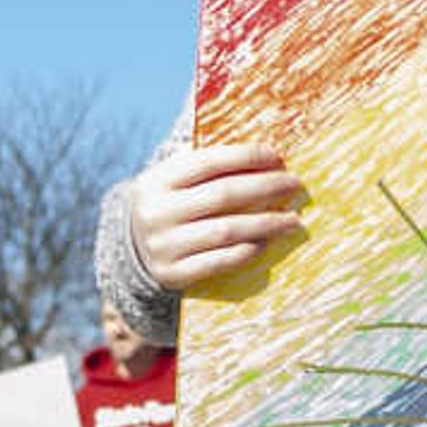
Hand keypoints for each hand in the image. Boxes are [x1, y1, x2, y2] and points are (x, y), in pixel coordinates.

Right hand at [128, 143, 301, 290]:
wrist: (131, 251)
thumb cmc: (168, 206)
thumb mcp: (170, 180)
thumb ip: (202, 164)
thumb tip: (261, 153)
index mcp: (157, 180)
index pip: (208, 161)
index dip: (246, 157)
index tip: (277, 157)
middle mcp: (157, 212)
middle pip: (223, 195)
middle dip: (265, 187)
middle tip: (295, 185)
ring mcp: (164, 245)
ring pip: (226, 230)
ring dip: (266, 223)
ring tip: (293, 220)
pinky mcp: (173, 274)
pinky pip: (219, 261)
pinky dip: (247, 251)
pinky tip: (267, 243)